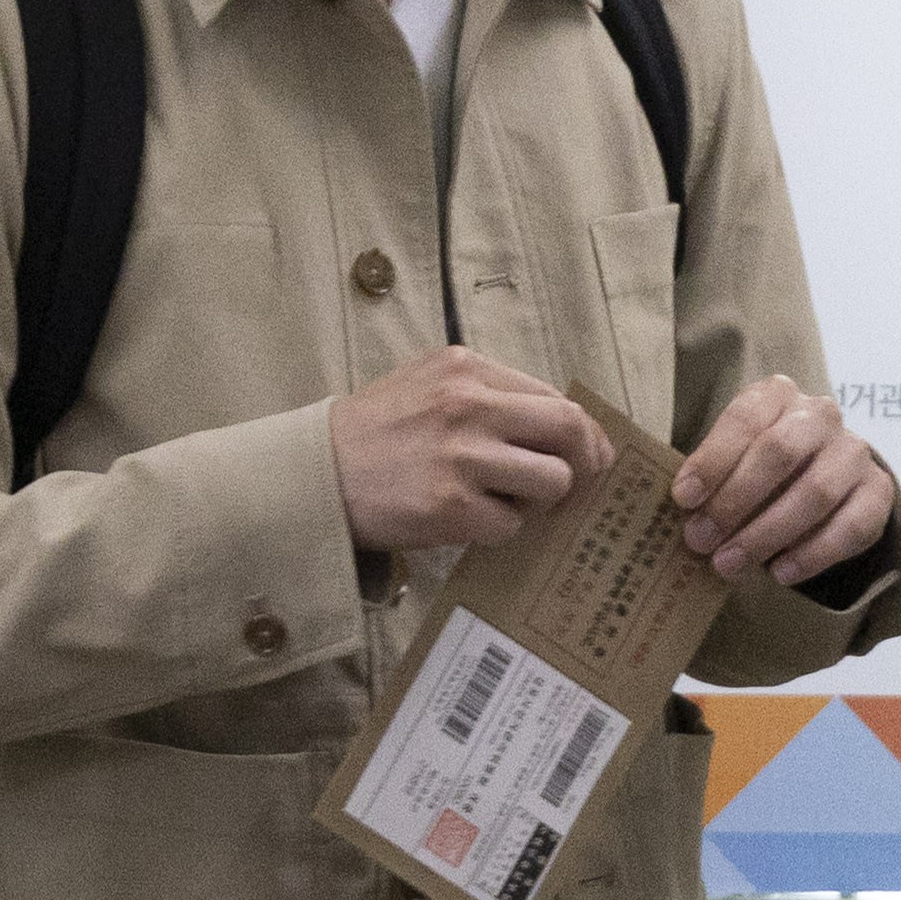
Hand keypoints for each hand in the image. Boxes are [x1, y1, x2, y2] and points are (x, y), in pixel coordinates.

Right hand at [329, 349, 609, 552]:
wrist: (314, 475)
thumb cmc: (373, 434)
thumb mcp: (426, 385)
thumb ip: (485, 394)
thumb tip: (556, 427)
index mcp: (466, 369)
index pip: (555, 397)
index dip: (582, 432)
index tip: (586, 455)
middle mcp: (469, 404)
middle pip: (569, 429)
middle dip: (586, 462)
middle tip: (578, 486)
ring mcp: (462, 456)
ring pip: (553, 481)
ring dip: (540, 501)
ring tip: (505, 502)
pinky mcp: (451, 506)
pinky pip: (511, 525)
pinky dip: (498, 530)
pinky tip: (466, 520)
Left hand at [667, 378, 896, 591]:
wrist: (828, 478)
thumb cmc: (762, 466)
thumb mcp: (733, 458)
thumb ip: (711, 476)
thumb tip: (684, 512)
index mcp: (777, 394)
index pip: (746, 418)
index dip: (714, 459)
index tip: (684, 498)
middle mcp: (820, 415)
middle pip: (780, 452)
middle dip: (735, 500)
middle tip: (701, 540)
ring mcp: (853, 451)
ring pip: (815, 492)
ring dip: (767, 534)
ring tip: (729, 565)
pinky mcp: (878, 491)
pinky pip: (849, 526)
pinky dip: (812, 554)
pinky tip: (779, 573)